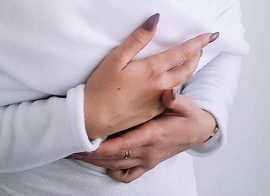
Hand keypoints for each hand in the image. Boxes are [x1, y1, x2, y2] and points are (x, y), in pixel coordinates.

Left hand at [75, 92, 216, 182]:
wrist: (199, 132)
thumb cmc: (189, 116)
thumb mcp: (185, 105)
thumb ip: (175, 99)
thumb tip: (168, 93)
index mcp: (153, 136)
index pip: (120, 145)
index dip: (99, 147)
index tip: (82, 144)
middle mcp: (147, 152)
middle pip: (112, 159)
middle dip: (90, 156)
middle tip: (69, 150)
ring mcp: (147, 160)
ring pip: (115, 167)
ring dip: (96, 163)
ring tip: (77, 155)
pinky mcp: (148, 164)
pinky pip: (127, 175)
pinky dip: (113, 171)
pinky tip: (101, 163)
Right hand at [84, 13, 217, 138]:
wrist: (93, 118)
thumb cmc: (101, 86)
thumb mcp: (116, 57)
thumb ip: (138, 39)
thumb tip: (156, 19)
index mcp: (153, 70)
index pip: (182, 53)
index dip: (197, 42)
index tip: (210, 35)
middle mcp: (161, 86)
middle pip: (188, 69)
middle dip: (197, 56)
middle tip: (202, 45)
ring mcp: (159, 100)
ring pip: (182, 82)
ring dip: (190, 69)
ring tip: (191, 59)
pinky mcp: (154, 111)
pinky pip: (173, 94)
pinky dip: (178, 82)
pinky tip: (172, 80)